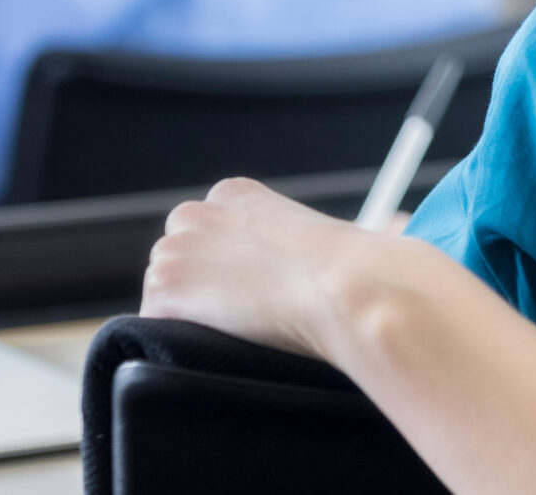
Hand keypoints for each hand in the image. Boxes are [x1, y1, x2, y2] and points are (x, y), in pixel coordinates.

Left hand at [141, 178, 402, 357]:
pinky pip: (154, 328)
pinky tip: (222, 341)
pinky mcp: (166, 289)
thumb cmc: (360, 268)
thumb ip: (306, 240)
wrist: (350, 288)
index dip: (227, 270)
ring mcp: (176, 249)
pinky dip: (180, 342)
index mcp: (236, 193)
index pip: (205, 235)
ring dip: (192, 316)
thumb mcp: (331, 236)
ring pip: (165, 294)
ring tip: (242, 328)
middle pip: (177, 261)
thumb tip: (380, 232)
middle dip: (202, 290)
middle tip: (247, 316)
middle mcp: (197, 211)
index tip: (254, 291)